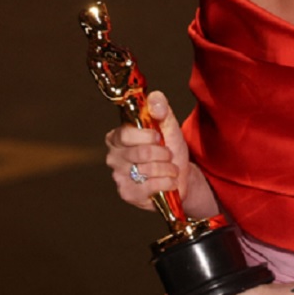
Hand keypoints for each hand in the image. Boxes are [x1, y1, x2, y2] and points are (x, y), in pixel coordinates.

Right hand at [104, 91, 189, 208]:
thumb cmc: (169, 150)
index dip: (147, 135)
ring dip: (168, 168)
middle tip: (168, 154)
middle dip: (163, 153)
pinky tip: (169, 181)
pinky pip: (152, 186)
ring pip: (148, 170)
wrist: (180, 177)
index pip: (125, 134)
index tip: (159, 136)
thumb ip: (161, 109)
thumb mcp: (169, 126)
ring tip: (170, 168)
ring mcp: (119, 177)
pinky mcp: (128, 194)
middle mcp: (113, 157)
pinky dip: (168, 182)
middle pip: (140, 153)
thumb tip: (155, 100)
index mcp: (118, 137)